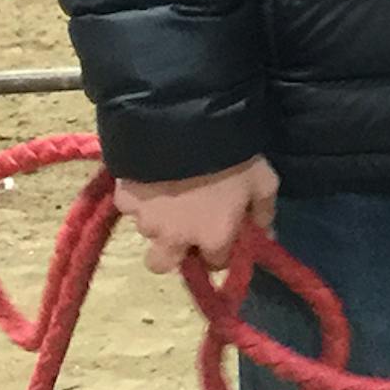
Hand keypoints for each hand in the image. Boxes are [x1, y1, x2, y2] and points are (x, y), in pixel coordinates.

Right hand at [113, 156, 278, 274]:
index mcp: (213, 238)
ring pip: (147, 232)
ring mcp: (145, 220)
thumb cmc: (232, 156)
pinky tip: (151, 178)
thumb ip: (264, 212)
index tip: (222, 234)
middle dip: (172, 252)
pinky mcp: (124, 199)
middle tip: (183, 229)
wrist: (186, 125)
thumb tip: (265, 235)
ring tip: (169, 193)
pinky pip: (130, 206)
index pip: (216, 264)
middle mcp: (175, 238)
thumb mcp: (263, 181)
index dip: (220, 251)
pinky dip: (140, 197)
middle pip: (163, 264)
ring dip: (158, 220)